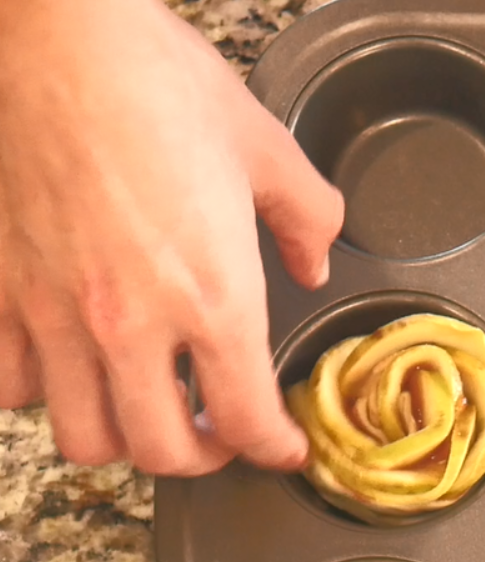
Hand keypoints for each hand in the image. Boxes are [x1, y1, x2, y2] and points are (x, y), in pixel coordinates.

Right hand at [0, 0, 342, 475]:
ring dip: (121, 436)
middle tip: (216, 433)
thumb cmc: (155, 82)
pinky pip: (7, 385)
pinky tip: (66, 366)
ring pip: (82, 436)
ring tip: (143, 408)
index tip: (281, 447)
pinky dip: (39, 392)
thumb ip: (306, 218)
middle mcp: (133, 322)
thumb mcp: (265, 149)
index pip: (247, 419)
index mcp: (214, 296)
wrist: (56, 38)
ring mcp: (57, 312)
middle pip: (162, 451)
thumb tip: (314, 260)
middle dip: (201, 456)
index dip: (273, 448)